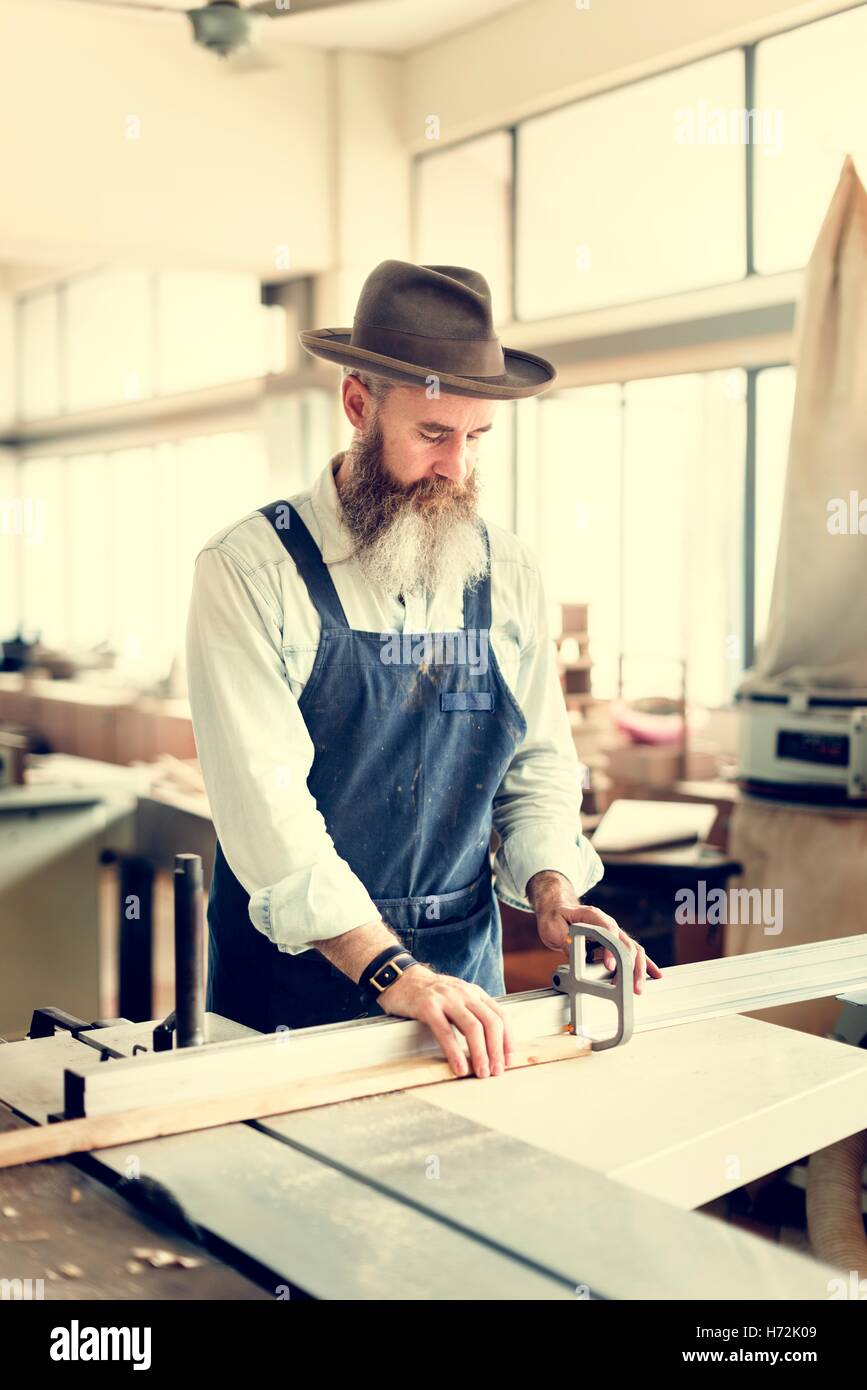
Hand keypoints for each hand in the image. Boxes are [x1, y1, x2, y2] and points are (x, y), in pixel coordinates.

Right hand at [376, 963, 512, 1078]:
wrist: (399, 977)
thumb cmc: (429, 994)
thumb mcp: (457, 998)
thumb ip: (472, 1014)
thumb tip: (489, 1046)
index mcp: (474, 993)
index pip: (500, 1015)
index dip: (508, 1040)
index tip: (509, 1060)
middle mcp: (464, 993)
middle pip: (491, 1022)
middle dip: (497, 1050)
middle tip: (496, 1071)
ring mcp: (446, 998)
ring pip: (472, 1027)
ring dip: (480, 1053)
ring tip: (481, 1072)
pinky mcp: (427, 1007)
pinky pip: (446, 1032)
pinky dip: (455, 1052)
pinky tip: (459, 1067)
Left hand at [528, 870, 661, 995]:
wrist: (558, 910)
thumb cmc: (556, 918)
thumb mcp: (553, 927)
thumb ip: (564, 939)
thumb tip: (574, 952)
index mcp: (593, 915)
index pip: (607, 930)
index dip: (611, 948)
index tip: (610, 966)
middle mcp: (607, 923)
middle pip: (625, 943)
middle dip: (630, 965)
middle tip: (630, 985)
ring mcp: (614, 933)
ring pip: (633, 949)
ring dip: (638, 969)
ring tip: (638, 988)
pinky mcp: (615, 943)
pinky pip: (633, 953)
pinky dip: (644, 964)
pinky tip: (654, 974)